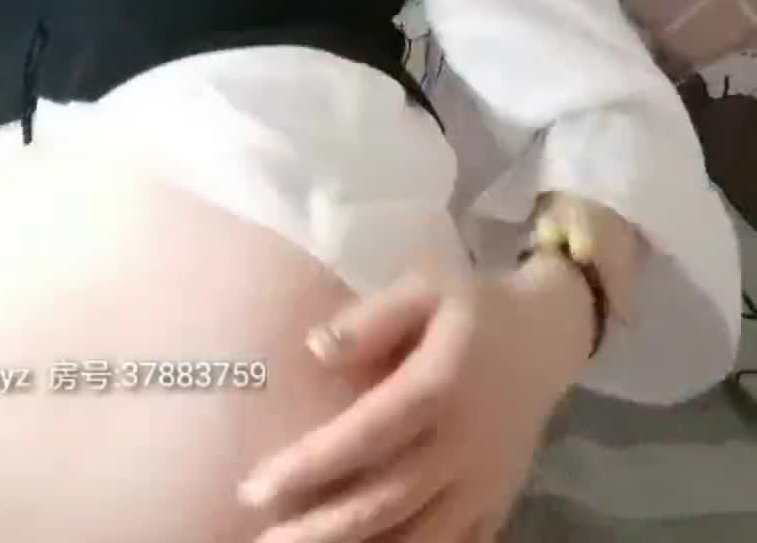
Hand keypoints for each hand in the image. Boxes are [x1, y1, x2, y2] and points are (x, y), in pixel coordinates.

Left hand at [238, 260, 593, 542]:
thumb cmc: (473, 307)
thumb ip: (370, 319)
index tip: (256, 486)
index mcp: (440, 387)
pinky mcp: (496, 505)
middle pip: (385, 499)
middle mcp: (462, 445)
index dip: (311, 465)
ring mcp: (483, 483)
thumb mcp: (424, 287)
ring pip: (417, 536)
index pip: (367, 436)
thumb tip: (313, 350)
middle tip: (264, 540)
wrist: (548, 336)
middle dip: (321, 528)